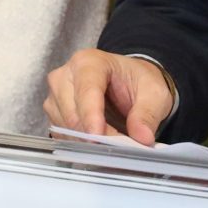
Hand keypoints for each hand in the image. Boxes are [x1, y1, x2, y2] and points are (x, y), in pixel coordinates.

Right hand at [44, 49, 174, 145]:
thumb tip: (142, 138)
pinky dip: (80, 143)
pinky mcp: (53, 112)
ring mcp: (55, 95)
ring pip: (65, 127)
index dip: (91, 116)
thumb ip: (148, 114)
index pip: (86, 90)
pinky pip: (62, 135)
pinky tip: (98, 140)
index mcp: (89, 62)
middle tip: (120, 146)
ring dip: (88, 140)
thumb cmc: (137, 82)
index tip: (98, 137)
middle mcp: (64, 75)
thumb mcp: (154, 93)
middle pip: (72, 113)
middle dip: (95, 134)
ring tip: (112, 140)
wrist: (126, 82)